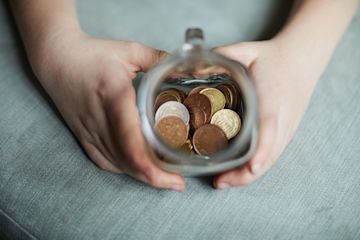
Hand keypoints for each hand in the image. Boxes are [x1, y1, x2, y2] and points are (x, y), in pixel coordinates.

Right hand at [33, 31, 185, 190]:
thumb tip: (186, 67)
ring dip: (141, 176)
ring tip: (164, 179)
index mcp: (115, 96)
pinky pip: (103, 161)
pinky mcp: (83, 135)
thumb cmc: (92, 54)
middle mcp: (101, 119)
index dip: (151, 166)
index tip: (175, 178)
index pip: (131, 141)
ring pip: (117, 164)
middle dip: (155, 178)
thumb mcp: (129, 50)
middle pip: (128, 160)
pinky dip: (122, 169)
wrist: (56, 59)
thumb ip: (159, 58)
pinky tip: (137, 172)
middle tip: (178, 183)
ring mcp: (89, 131)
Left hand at [213, 39, 319, 187]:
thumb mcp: (247, 50)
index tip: (252, 166)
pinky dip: (256, 167)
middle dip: (247, 173)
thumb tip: (193, 67)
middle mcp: (283, 118)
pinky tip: (239, 172)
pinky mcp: (286, 133)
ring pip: (271, 159)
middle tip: (220, 182)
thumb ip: (223, 55)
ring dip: (249, 175)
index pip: (270, 126)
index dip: (262, 149)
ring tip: (224, 182)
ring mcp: (287, 128)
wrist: (302, 60)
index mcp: (273, 97)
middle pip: (270, 153)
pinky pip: (272, 155)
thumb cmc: (273, 57)